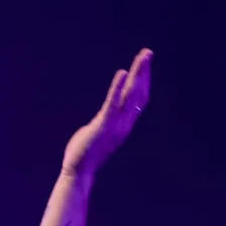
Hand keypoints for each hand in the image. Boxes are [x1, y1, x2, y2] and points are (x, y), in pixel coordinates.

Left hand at [62, 48, 152, 179]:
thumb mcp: (99, 133)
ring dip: (137, 74)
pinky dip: (117, 88)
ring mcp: (115, 124)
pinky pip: (112, 104)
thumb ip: (105, 122)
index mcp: (124, 123)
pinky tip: (122, 73)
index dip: (144, 80)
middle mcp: (124, 123)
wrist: (78, 172)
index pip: (139, 98)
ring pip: (130, 95)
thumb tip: (103, 118)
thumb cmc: (84, 153)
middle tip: (148, 52)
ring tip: (142, 57)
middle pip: (139, 92)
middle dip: (144, 71)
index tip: (145, 64)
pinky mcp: (102, 126)